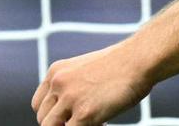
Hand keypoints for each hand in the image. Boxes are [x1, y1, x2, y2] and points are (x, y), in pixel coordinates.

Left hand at [31, 43, 150, 125]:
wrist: (139, 59)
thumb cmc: (121, 65)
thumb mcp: (86, 70)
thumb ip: (72, 87)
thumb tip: (68, 113)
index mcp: (56, 72)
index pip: (39, 104)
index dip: (53, 114)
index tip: (69, 116)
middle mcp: (58, 84)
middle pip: (44, 119)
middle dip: (61, 124)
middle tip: (85, 120)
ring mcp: (69, 99)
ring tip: (95, 122)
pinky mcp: (83, 114)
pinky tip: (104, 124)